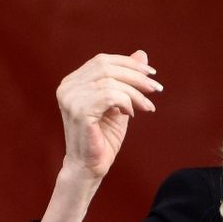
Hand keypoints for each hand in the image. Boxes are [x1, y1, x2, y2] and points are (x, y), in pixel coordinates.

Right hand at [54, 50, 161, 178]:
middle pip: (106, 67)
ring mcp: (70, 99)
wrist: (91, 167)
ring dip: (135, 93)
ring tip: (146, 107)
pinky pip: (109, 96)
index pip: (102, 61)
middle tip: (156, 89)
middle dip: (136, 76)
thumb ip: (127, 80)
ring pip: (110, 81)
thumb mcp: (121, 103)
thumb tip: (142, 54)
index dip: (129, 64)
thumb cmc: (104, 137)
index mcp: (73, 82)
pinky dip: (126, 102)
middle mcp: (67, 87)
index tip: (152, 75)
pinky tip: (131, 114)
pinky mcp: (79, 112)